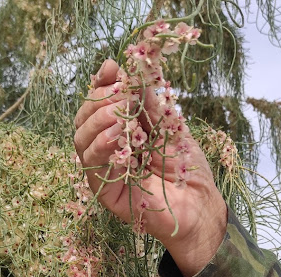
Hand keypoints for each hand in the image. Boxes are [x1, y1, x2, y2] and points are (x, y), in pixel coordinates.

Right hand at [74, 59, 226, 276]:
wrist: (200, 205)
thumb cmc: (187, 169)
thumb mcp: (170, 126)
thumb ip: (150, 103)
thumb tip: (133, 71)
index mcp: (121, 131)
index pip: (98, 103)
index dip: (100, 84)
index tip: (111, 67)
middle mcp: (108, 149)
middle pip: (83, 119)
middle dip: (97, 101)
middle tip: (119, 94)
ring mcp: (104, 170)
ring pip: (81, 141)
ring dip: (96, 122)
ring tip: (119, 115)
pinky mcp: (105, 192)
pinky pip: (91, 167)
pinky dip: (99, 147)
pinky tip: (115, 136)